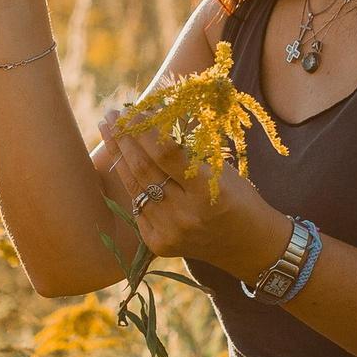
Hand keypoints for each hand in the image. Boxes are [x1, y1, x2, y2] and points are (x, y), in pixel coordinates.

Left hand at [98, 105, 289, 276]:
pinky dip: (131, 183)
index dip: (146, 131)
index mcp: (207, 191)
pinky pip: (137, 207)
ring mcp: (170, 232)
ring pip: (134, 187)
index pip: (167, 155)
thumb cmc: (238, 197)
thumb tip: (152, 119)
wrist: (247, 245)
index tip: (132, 111)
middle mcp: (186, 214)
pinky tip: (123, 164)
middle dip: (124, 138)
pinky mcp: (158, 244)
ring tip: (108, 132)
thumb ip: (188, 151)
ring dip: (118, 157)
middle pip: (144, 169)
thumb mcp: (220, 169)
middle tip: (111, 116)